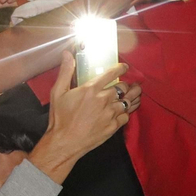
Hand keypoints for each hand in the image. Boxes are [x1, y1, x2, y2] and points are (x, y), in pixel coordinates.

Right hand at [28, 52, 138, 183]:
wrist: (65, 142)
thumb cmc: (60, 117)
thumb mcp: (58, 92)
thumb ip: (65, 71)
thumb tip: (67, 54)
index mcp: (91, 89)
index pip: (111, 74)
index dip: (121, 68)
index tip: (125, 67)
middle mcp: (104, 99)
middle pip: (123, 88)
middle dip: (128, 84)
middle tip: (131, 84)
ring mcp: (110, 113)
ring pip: (128, 101)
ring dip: (133, 96)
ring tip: (137, 93)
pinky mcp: (113, 126)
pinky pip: (127, 116)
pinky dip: (128, 111)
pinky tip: (129, 109)